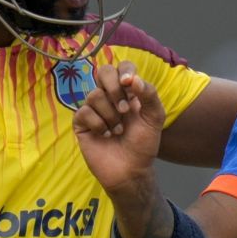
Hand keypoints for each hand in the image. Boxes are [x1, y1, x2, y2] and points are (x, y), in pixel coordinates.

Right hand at [71, 60, 165, 196]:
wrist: (131, 170)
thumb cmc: (144, 144)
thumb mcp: (154, 118)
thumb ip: (149, 95)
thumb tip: (133, 79)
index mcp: (128, 92)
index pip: (123, 68)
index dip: (125, 70)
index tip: (129, 83)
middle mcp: (110, 97)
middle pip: (104, 72)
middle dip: (114, 89)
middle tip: (124, 110)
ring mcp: (94, 109)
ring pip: (94, 95)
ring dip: (110, 115)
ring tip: (118, 131)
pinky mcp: (82, 123)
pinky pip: (84, 112)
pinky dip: (98, 123)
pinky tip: (105, 135)